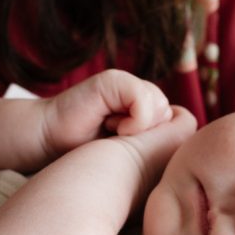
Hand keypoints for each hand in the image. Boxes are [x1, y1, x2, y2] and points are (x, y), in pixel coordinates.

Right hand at [41, 69, 173, 154]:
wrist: (49, 143)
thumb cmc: (85, 154)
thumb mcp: (129, 153)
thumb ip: (157, 141)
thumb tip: (185, 136)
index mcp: (146, 110)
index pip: (179, 122)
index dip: (158, 140)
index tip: (131, 151)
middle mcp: (139, 93)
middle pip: (171, 115)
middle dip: (150, 135)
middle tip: (120, 140)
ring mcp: (127, 83)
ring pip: (160, 106)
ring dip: (139, 128)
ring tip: (114, 133)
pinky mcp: (114, 80)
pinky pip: (143, 100)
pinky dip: (134, 121)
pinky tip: (113, 126)